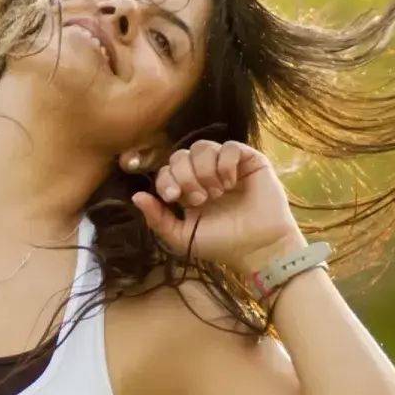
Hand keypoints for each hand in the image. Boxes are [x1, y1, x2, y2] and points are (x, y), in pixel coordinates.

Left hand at [131, 141, 304, 270]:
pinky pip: (230, 146)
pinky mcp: (249, 161)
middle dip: (185, 176)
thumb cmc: (223, 244)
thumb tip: (135, 196)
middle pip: (181, 155)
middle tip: (199, 199)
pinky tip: (230, 182)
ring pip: (203, 147)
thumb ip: (158, 218)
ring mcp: (228, 166)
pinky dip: (225, 163)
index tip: (173, 198)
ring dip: (204, 171)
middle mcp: (206, 174)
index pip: (167, 169)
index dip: (166, 179)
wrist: (259, 248)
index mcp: (189, 189)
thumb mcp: (183, 237)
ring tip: (216, 192)